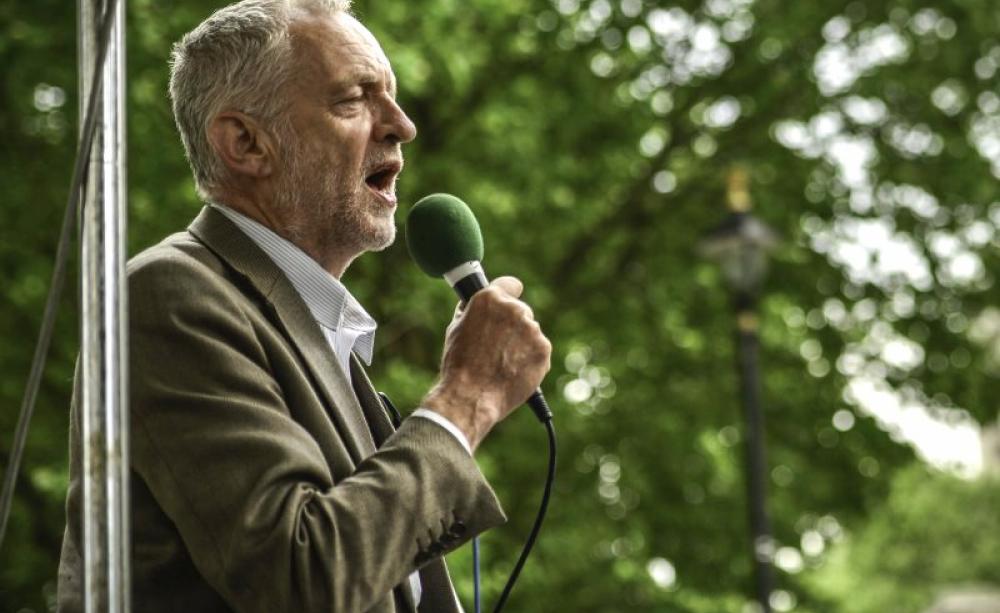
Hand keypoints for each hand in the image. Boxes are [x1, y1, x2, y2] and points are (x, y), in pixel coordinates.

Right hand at [422, 276, 551, 450]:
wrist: (471, 395)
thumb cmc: (459, 364)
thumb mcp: (456, 328)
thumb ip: (474, 311)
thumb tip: (481, 305)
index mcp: (490, 298)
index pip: (510, 284)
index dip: (508, 293)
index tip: (510, 299)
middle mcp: (514, 309)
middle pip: (521, 311)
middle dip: (512, 326)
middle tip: (497, 346)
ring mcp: (531, 329)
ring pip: (530, 332)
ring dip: (521, 344)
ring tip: (502, 363)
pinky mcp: (543, 349)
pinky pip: (539, 350)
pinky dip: (530, 359)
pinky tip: (513, 371)